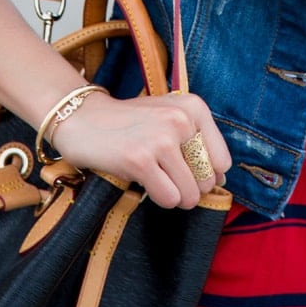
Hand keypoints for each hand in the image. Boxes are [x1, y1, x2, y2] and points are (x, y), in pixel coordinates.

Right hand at [49, 89, 231, 209]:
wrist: (82, 118)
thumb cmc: (130, 122)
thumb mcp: (169, 118)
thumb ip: (198, 142)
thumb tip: (222, 180)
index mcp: (194, 107)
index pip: (223, 162)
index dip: (205, 173)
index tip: (182, 166)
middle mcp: (181, 120)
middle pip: (207, 181)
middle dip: (188, 187)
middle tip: (163, 172)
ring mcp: (161, 139)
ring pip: (189, 194)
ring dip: (173, 195)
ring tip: (153, 175)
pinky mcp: (140, 160)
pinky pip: (168, 198)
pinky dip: (158, 198)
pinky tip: (141, 179)